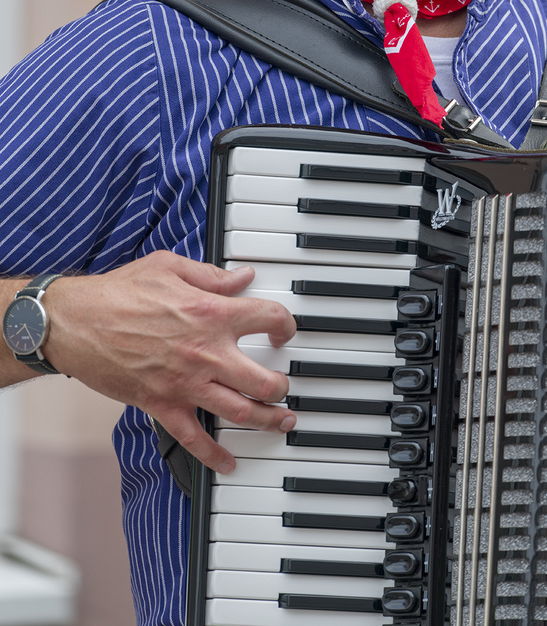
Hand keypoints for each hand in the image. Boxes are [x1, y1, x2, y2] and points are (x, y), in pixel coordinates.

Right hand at [42, 252, 296, 472]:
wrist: (76, 323)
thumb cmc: (117, 292)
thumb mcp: (168, 267)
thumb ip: (211, 275)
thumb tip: (242, 277)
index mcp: (211, 312)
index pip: (268, 319)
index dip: (285, 324)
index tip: (283, 330)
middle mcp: (206, 352)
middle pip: (264, 379)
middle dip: (282, 386)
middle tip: (285, 386)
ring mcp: (186, 384)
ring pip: (241, 412)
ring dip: (267, 421)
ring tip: (281, 422)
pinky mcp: (162, 405)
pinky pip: (195, 439)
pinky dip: (215, 455)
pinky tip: (229, 463)